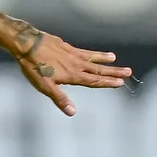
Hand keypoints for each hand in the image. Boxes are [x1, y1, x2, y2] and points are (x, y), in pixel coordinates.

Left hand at [14, 32, 131, 116]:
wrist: (27, 44)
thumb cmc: (34, 67)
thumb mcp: (45, 87)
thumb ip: (60, 99)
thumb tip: (72, 112)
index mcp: (73, 75)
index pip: (94, 81)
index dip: (107, 83)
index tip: (121, 83)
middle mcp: (76, 64)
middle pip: (98, 69)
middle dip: (114, 72)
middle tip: (128, 71)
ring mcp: (72, 54)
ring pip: (92, 58)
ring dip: (104, 59)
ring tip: (115, 58)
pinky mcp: (66, 47)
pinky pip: (83, 51)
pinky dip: (91, 52)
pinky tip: (94, 53)